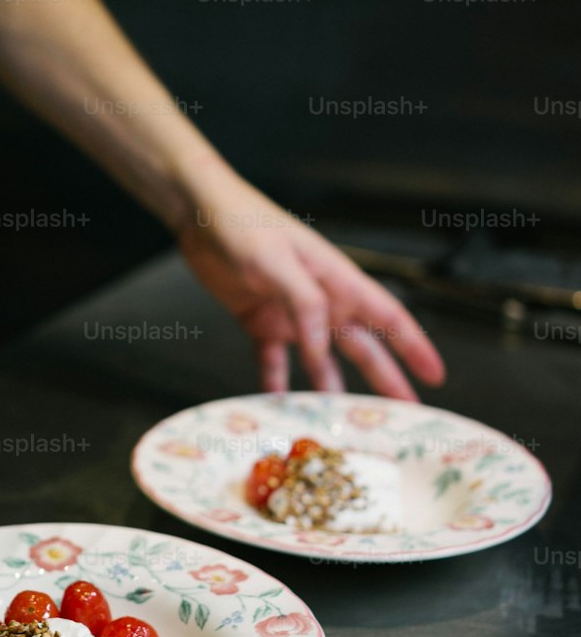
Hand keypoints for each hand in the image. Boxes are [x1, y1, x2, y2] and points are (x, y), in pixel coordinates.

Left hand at [177, 174, 445, 398]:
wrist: (201, 216)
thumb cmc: (243, 226)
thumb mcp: (277, 261)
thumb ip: (304, 303)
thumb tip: (322, 347)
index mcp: (337, 280)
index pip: (389, 316)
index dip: (415, 346)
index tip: (434, 376)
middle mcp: (321, 301)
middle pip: (363, 347)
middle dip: (385, 379)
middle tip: (403, 413)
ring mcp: (292, 314)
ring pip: (321, 360)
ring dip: (330, 388)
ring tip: (338, 420)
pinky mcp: (261, 321)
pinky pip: (274, 361)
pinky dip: (277, 383)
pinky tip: (279, 405)